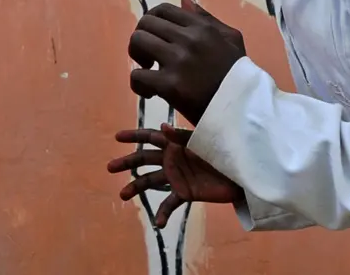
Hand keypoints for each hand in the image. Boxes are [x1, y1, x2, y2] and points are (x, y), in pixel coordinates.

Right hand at [107, 124, 242, 226]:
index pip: (150, 137)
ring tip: (122, 195)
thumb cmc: (223, 151)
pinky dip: (163, 213)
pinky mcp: (184, 192)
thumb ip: (181, 137)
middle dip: (127, 162)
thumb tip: (162, 127)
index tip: (117, 137)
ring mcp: (176, 176)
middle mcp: (172, 159)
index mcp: (175, 142)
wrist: (240, 174)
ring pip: (151, 181)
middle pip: (145, 159)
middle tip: (110, 167)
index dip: (134, 136)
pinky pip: (169, 203)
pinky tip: (158, 223)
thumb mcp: (202, 141)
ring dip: (136, 188)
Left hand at [128, 0, 244, 124]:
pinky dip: (137, 84)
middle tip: (150, 54)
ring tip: (148, 69)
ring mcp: (178, 61)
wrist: (243, 110)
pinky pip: (138, 75)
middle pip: (146, 23)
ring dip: (137, 56)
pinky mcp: (170, 85)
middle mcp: (188, 39)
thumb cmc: (237, 75)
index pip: (163, 9)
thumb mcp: (230, 39)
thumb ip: (206, 17)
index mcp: (201, 27)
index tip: (156, 36)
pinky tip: (150, 92)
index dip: (153, 20)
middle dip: (142, 36)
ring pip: (138, 42)